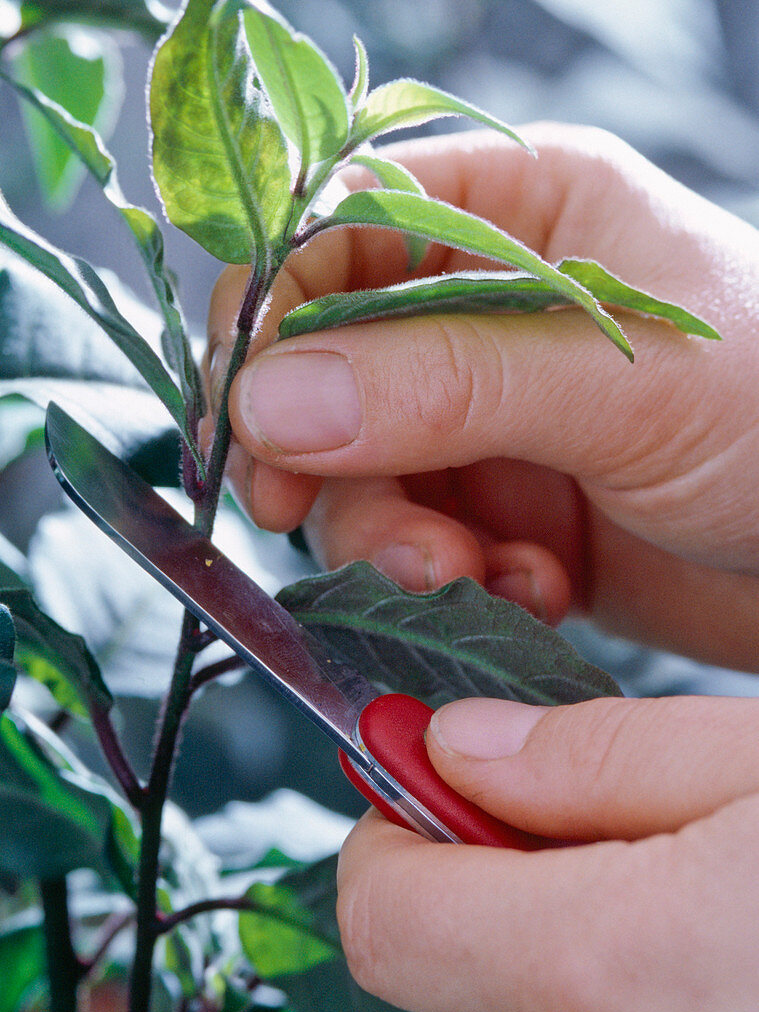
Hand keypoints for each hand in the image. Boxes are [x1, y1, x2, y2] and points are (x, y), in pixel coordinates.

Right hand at [204, 122, 758, 665]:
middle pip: (328, 372)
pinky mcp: (504, 511)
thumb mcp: (624, 381)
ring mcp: (491, 418)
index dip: (274, 317)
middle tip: (326, 521)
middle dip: (328, 460)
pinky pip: (421, 546)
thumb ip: (444, 385)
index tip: (248, 418)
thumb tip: (267, 404)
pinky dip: (455, 583)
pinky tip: (530, 591)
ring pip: (361, 476)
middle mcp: (487, 312)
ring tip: (477, 574)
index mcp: (520, 215)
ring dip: (397, 541)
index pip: (338, 231)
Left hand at [336, 694, 758, 1011]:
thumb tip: (460, 746)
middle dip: (464, 904)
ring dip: (532, 979)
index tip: (425, 780)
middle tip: (562, 833)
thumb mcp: (756, 762)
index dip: (388, 836)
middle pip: (434, 1000)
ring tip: (642, 905)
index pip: (385, 920)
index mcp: (601, 971)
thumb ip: (594, 756)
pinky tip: (678, 967)